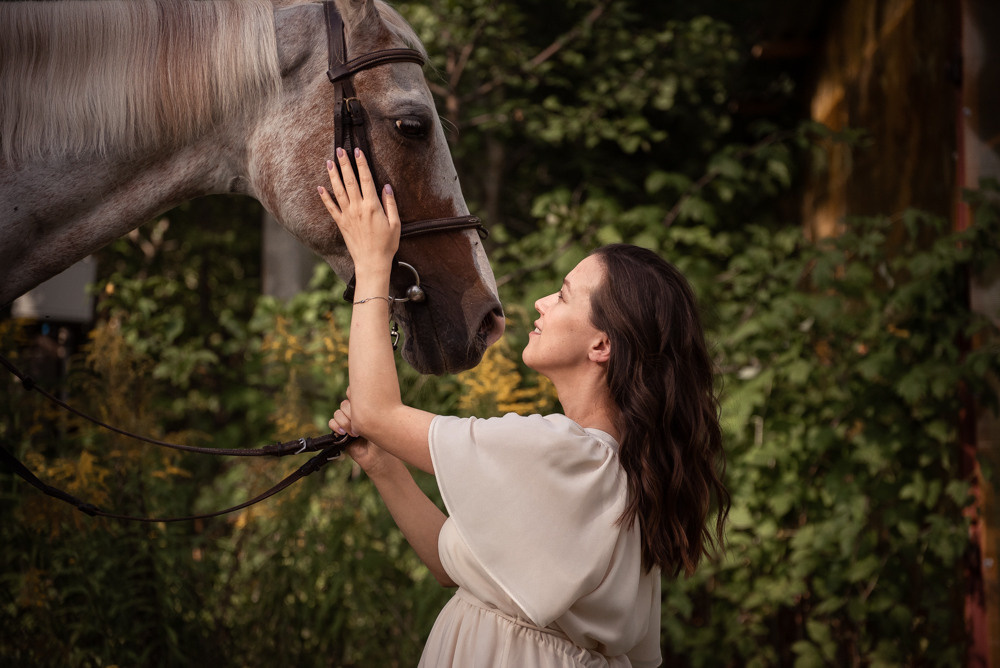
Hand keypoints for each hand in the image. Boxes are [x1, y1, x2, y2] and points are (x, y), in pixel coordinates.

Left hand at [318, 148, 399, 273]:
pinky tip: (320, 187)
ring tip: (329, 162)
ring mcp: (347, 215)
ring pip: (338, 190)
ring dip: (333, 175)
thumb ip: (391, 203)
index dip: (361, 164)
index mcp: (372, 206)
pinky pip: (331, 208)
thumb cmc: (387, 245)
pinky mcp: (341, 223)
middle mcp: (358, 207)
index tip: (358, 151)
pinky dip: (325, 197)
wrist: (372, 262)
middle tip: (340, 150)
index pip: (366, 179)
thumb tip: (386, 187)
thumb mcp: (395, 224)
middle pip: (350, 181)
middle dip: (345, 164)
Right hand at [329, 389, 401, 478]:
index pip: (354, 393)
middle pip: (345, 403)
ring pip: (338, 412)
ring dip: (345, 421)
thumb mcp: (379, 418)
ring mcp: (347, 422)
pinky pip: (332, 423)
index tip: (362, 403)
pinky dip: (336, 426)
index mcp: (364, 407)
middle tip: (361, 422)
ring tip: (355, 432)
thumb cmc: (383, 438)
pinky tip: (345, 433)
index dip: (355, 396)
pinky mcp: (340, 432)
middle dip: (352, 412)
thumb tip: (359, 394)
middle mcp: (354, 413)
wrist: (378, 456)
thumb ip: (370, 406)